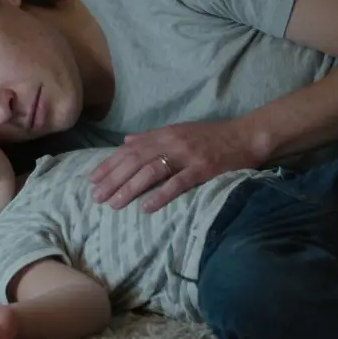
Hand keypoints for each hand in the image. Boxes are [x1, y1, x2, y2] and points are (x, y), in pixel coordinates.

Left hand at [89, 118, 265, 212]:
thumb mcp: (179, 131)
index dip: (109, 165)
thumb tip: (126, 141)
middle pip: (135, 161)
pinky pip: (178, 183)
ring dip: (129, 188)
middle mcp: (172, 142)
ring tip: (114, 204)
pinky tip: (146, 207)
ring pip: (151, 171)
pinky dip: (160, 195)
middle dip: (113, 179)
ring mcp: (187, 156)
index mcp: (164, 134)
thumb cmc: (212, 137)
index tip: (92, 179)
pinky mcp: (203, 169)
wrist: (246, 136)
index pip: (129, 150)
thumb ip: (151, 137)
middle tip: (96, 197)